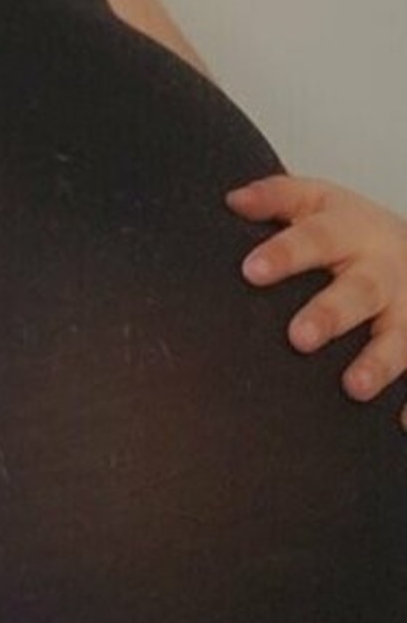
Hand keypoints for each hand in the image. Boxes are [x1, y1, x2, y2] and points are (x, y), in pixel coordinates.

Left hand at [224, 174, 406, 429]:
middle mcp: (383, 270)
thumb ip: (276, 198)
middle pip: (359, 291)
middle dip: (332, 314)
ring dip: (379, 362)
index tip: (251, 271)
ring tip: (353, 388)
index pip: (315, 238)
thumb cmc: (347, 231)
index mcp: (351, 231)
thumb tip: (232, 202)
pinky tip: (399, 424)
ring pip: (400, 336)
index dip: (285, 254)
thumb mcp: (317, 201)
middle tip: (300, 337)